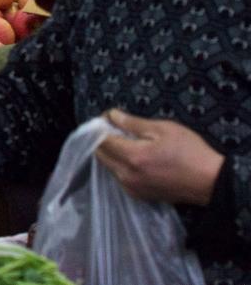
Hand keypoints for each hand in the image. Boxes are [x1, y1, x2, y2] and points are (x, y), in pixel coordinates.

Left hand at [95, 109, 224, 205]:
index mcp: (132, 157)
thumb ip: (133, 123)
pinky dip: (119, 166)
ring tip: (127, 143)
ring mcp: (132, 188)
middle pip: (100, 155)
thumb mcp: (163, 129)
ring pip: (108, 167)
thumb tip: (111, 115)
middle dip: (102, 140)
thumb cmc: (190, 151)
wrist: (211, 182)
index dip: (100, 127)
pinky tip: (134, 158)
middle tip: (115, 129)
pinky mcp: (139, 196)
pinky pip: (119, 178)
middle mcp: (126, 175)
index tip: (107, 118)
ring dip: (111, 154)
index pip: (101, 141)